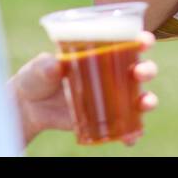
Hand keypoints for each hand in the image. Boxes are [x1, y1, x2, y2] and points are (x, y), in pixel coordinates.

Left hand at [11, 31, 158, 146]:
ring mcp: (110, 97)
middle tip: (140, 73)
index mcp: (101, 52)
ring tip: (145, 104)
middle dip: (146, 70)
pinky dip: (132, 132)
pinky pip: (124, 125)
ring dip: (147, 100)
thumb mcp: (38, 68)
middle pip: (139, 69)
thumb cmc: (37, 77)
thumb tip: (55, 66)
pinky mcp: (104, 117)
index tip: (144, 41)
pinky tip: (132, 137)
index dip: (141, 40)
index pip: (127, 42)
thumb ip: (45, 65)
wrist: (30, 107)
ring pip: (138, 96)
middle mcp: (112, 73)